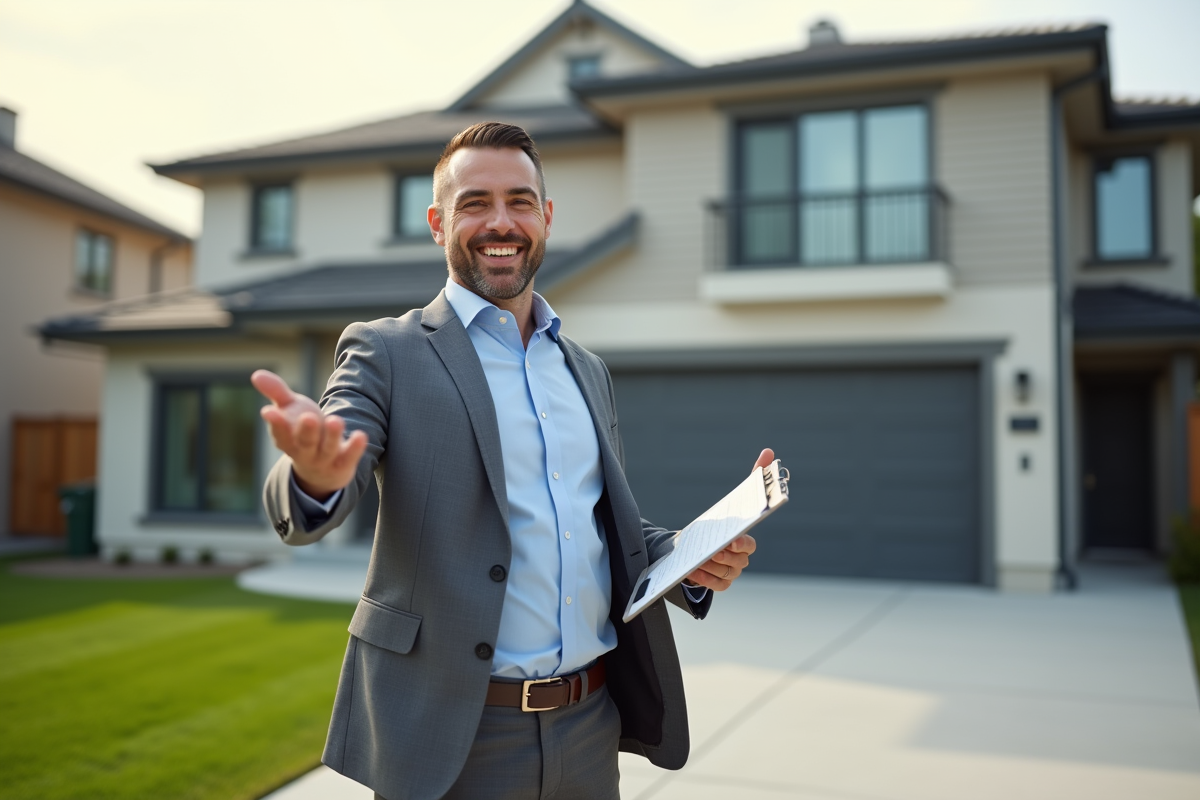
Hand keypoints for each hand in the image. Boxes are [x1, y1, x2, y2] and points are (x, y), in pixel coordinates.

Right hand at [251, 369, 367, 500]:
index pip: (280, 434)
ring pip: (327, 449)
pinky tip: (361, 435)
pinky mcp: (343, 464)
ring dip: (332, 436)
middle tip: (308, 417)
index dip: (276, 424)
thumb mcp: (290, 410)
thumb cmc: (302, 432)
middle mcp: (304, 452)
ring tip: (336, 420)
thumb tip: (256, 374)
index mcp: (288, 440)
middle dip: (306, 431)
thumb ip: (276, 392)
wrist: (323, 469)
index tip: (269, 412)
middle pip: (304, 443)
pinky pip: (349, 457)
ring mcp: (324, 460)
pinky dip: (354, 448)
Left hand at [684, 448, 771, 590]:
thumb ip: (753, 477)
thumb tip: (769, 452)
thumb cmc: (718, 522)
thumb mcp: (731, 501)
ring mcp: (731, 573)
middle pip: (738, 562)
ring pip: (726, 574)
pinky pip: (716, 586)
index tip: (732, 540)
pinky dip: (706, 579)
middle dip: (725, 556)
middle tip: (712, 550)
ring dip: (713, 567)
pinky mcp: (719, 584)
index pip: (749, 544)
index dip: (742, 543)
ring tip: (699, 559)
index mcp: (744, 541)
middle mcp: (741, 559)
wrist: (695, 546)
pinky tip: (694, 570)